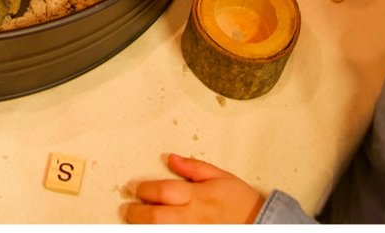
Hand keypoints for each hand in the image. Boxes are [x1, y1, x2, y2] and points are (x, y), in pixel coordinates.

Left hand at [121, 155, 265, 223]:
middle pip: (156, 216)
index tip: (134, 188)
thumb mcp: (221, 176)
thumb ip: (194, 167)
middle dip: (136, 212)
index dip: (144, 189)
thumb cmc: (240, 202)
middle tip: (126, 209)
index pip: (164, 191)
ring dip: (144, 226)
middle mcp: (193, 216)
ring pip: (161, 230)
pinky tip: (153, 228)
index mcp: (199, 195)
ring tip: (134, 221)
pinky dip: (158, 232)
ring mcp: (192, 230)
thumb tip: (171, 159)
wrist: (257, 224)